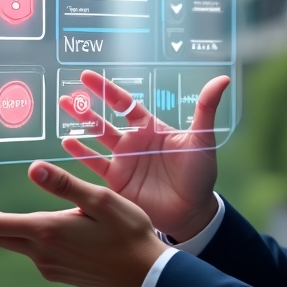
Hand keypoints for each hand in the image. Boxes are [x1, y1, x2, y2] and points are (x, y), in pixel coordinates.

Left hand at [0, 163, 165, 286]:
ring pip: (10, 244)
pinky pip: (30, 251)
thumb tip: (32, 168)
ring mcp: (48, 266)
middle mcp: (40, 253)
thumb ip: (64, 185)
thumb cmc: (128, 232)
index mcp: (46, 232)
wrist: (145, 275)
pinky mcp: (58, 272)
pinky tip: (23, 227)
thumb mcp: (100, 200)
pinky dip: (16, 235)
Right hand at [59, 70, 229, 241]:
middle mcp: (133, 142)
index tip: (88, 76)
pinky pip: (95, 165)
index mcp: (150, 128)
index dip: (106, 90)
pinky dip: (81, 154)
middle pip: (105, 120)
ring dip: (79, 126)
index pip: (125, 103)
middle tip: (67, 95)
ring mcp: (123, 162)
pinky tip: (66, 143)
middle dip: (86, 107)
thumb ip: (206, 108)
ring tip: (63, 110)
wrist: (193, 211)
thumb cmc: (200, 173)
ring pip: (96, 139)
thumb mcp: (202, 139)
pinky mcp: (117, 182)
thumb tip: (223, 79)